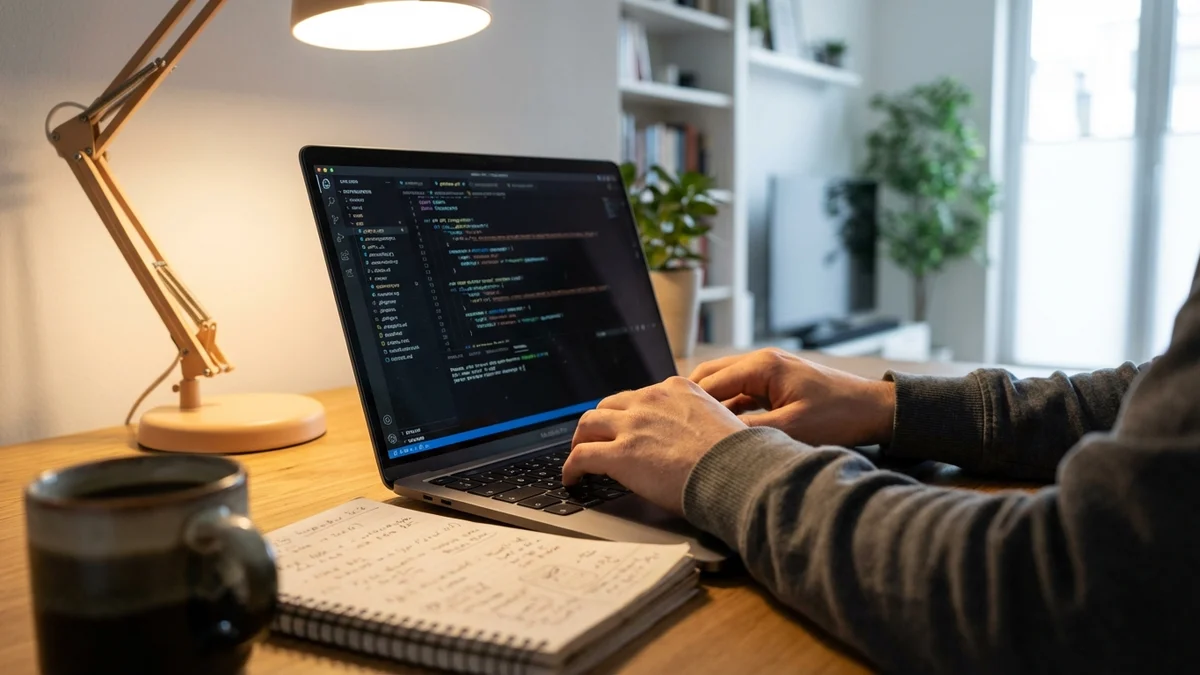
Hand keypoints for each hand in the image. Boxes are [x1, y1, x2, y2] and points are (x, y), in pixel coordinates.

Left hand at [562, 377, 746, 514]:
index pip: (639, 396)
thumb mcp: (721, 420)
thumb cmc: (737, 456)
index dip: (628, 414)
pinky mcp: (620, 453)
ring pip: (587, 424)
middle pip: (608, 406)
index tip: (625, 427)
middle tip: (596, 441)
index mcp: (677, 388)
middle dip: (600, 424)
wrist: (737, 472)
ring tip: (578, 457)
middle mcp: (651, 400)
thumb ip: (699, 420)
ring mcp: (633, 425)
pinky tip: (573, 479)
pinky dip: (571, 467)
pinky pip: (581, 456)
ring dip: (580, 441)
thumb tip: (696, 437)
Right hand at [689, 349, 895, 448]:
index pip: (709, 381)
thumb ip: (749, 431)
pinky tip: (719, 428)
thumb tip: (714, 438)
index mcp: (762, 365)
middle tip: (671, 424)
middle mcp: (762, 361)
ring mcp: (769, 370)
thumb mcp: (791, 429)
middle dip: (690, 399)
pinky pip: (741, 392)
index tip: (668, 422)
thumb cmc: (838, 416)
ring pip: (724, 384)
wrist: (874, 409)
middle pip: (711, 376)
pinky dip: (727, 407)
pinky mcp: (776, 383)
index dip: (687, 402)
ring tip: (689, 428)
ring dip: (709, 405)